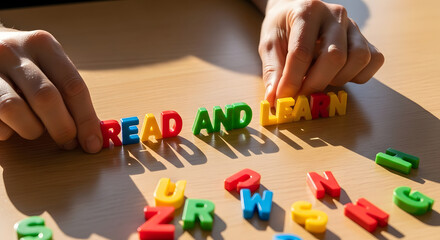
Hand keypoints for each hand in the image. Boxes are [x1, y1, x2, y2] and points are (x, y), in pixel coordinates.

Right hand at [0, 28, 101, 152]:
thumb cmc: (24, 66)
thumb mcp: (49, 67)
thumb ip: (70, 95)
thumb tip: (92, 134)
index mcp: (43, 45)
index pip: (72, 86)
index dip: (86, 119)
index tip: (93, 143)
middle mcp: (14, 51)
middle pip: (46, 97)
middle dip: (62, 128)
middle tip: (68, 143)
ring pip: (13, 108)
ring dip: (31, 129)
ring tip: (33, 129)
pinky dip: (7, 131)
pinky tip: (10, 124)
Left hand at [259, 0, 383, 105]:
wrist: (296, 12)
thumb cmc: (283, 28)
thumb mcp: (270, 44)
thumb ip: (273, 71)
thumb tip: (274, 99)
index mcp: (307, 11)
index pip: (302, 52)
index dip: (292, 80)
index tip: (284, 97)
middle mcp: (335, 15)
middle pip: (335, 57)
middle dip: (316, 83)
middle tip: (301, 94)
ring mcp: (354, 25)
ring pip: (359, 59)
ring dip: (339, 79)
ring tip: (320, 78)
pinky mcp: (365, 37)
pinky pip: (373, 60)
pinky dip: (358, 75)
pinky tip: (337, 75)